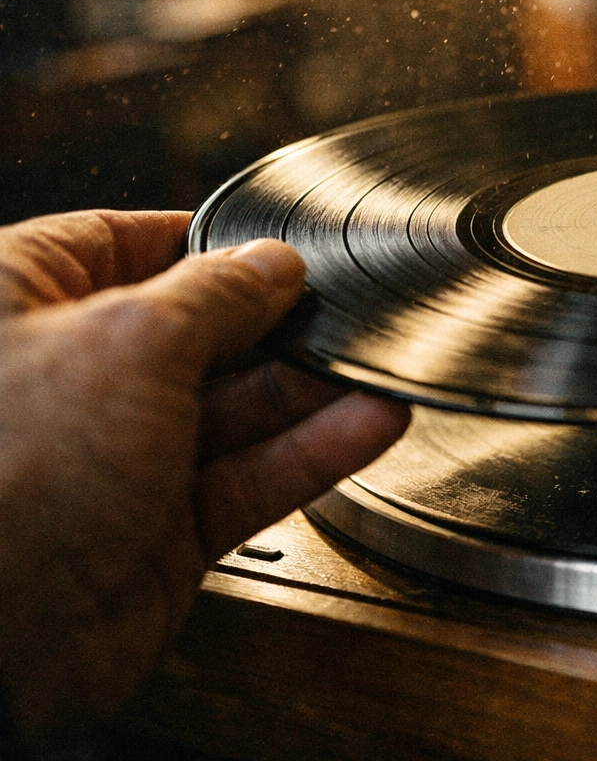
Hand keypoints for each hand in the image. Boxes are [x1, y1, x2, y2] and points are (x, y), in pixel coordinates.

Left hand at [0, 210, 410, 746]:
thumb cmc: (4, 477)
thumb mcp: (127, 341)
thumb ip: (216, 295)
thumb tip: (270, 265)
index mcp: (15, 307)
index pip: (115, 246)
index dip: (198, 243)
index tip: (271, 242)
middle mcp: (62, 384)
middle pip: (192, 334)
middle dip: (272, 322)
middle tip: (343, 305)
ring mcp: (111, 464)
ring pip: (232, 411)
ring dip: (310, 388)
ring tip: (378, 361)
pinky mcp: (157, 534)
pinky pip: (250, 479)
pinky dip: (313, 453)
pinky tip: (369, 421)